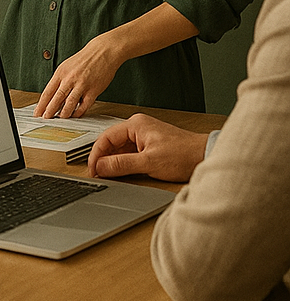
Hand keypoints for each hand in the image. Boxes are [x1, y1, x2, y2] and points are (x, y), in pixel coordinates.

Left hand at [34, 34, 118, 117]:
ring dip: (64, 114)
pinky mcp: (93, 90)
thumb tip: (54, 95)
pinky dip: (79, 112)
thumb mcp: (67, 66)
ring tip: (60, 119)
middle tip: (45, 118)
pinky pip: (84, 105)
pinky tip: (75, 115)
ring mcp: (81, 85)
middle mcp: (69, 79)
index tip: (37, 112)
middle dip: (49, 111)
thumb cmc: (84, 59)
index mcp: (61, 73)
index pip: (48, 92)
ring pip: (69, 103)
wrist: (102, 52)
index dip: (41, 104)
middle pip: (56, 98)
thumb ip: (61, 80)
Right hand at [87, 113, 207, 181]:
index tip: (93, 170)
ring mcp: (144, 136)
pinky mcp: (149, 145)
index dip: (96, 155)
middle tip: (98, 175)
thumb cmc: (184, 155)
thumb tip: (101, 167)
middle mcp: (138, 127)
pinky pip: (129, 153)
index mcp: (135, 125)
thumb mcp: (149, 163)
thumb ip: (122, 165)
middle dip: (104, 159)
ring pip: (120, 149)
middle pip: (111, 143)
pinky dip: (124, 163)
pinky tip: (123, 173)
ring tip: (109, 175)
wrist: (206, 157)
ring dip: (114, 162)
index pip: (105, 138)